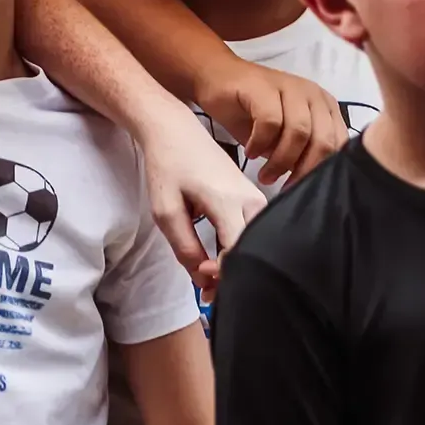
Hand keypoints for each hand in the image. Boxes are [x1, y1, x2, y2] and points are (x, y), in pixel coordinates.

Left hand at [140, 105, 267, 295]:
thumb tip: (203, 277)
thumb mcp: (165, 209)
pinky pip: (253, 234)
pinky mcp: (257, 201)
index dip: (222, 274)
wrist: (176, 132)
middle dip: (231, 277)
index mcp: (229, 201)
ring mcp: (259, 200)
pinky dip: (236, 251)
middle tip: (206, 292)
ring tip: (208, 279)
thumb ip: (183, 246)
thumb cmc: (168, 166)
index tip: (201, 279)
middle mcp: (253, 202)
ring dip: (234, 266)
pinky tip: (216, 260)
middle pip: (253, 252)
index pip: (239, 251)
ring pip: (256, 246)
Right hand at [193, 56, 348, 187]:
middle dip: (304, 169)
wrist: (212, 76)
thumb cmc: (247, 109)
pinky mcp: (263, 87)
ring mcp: (289, 87)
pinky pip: (270, 122)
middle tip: (285, 187)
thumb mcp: (279, 135)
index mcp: (324, 106)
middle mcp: (312, 94)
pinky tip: (250, 152)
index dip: (322, 170)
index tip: (304, 189)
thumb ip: (299, 151)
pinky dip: (261, 143)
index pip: (338, 143)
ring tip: (265, 175)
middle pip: (322, 139)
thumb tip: (308, 181)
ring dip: (281, 160)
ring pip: (299, 132)